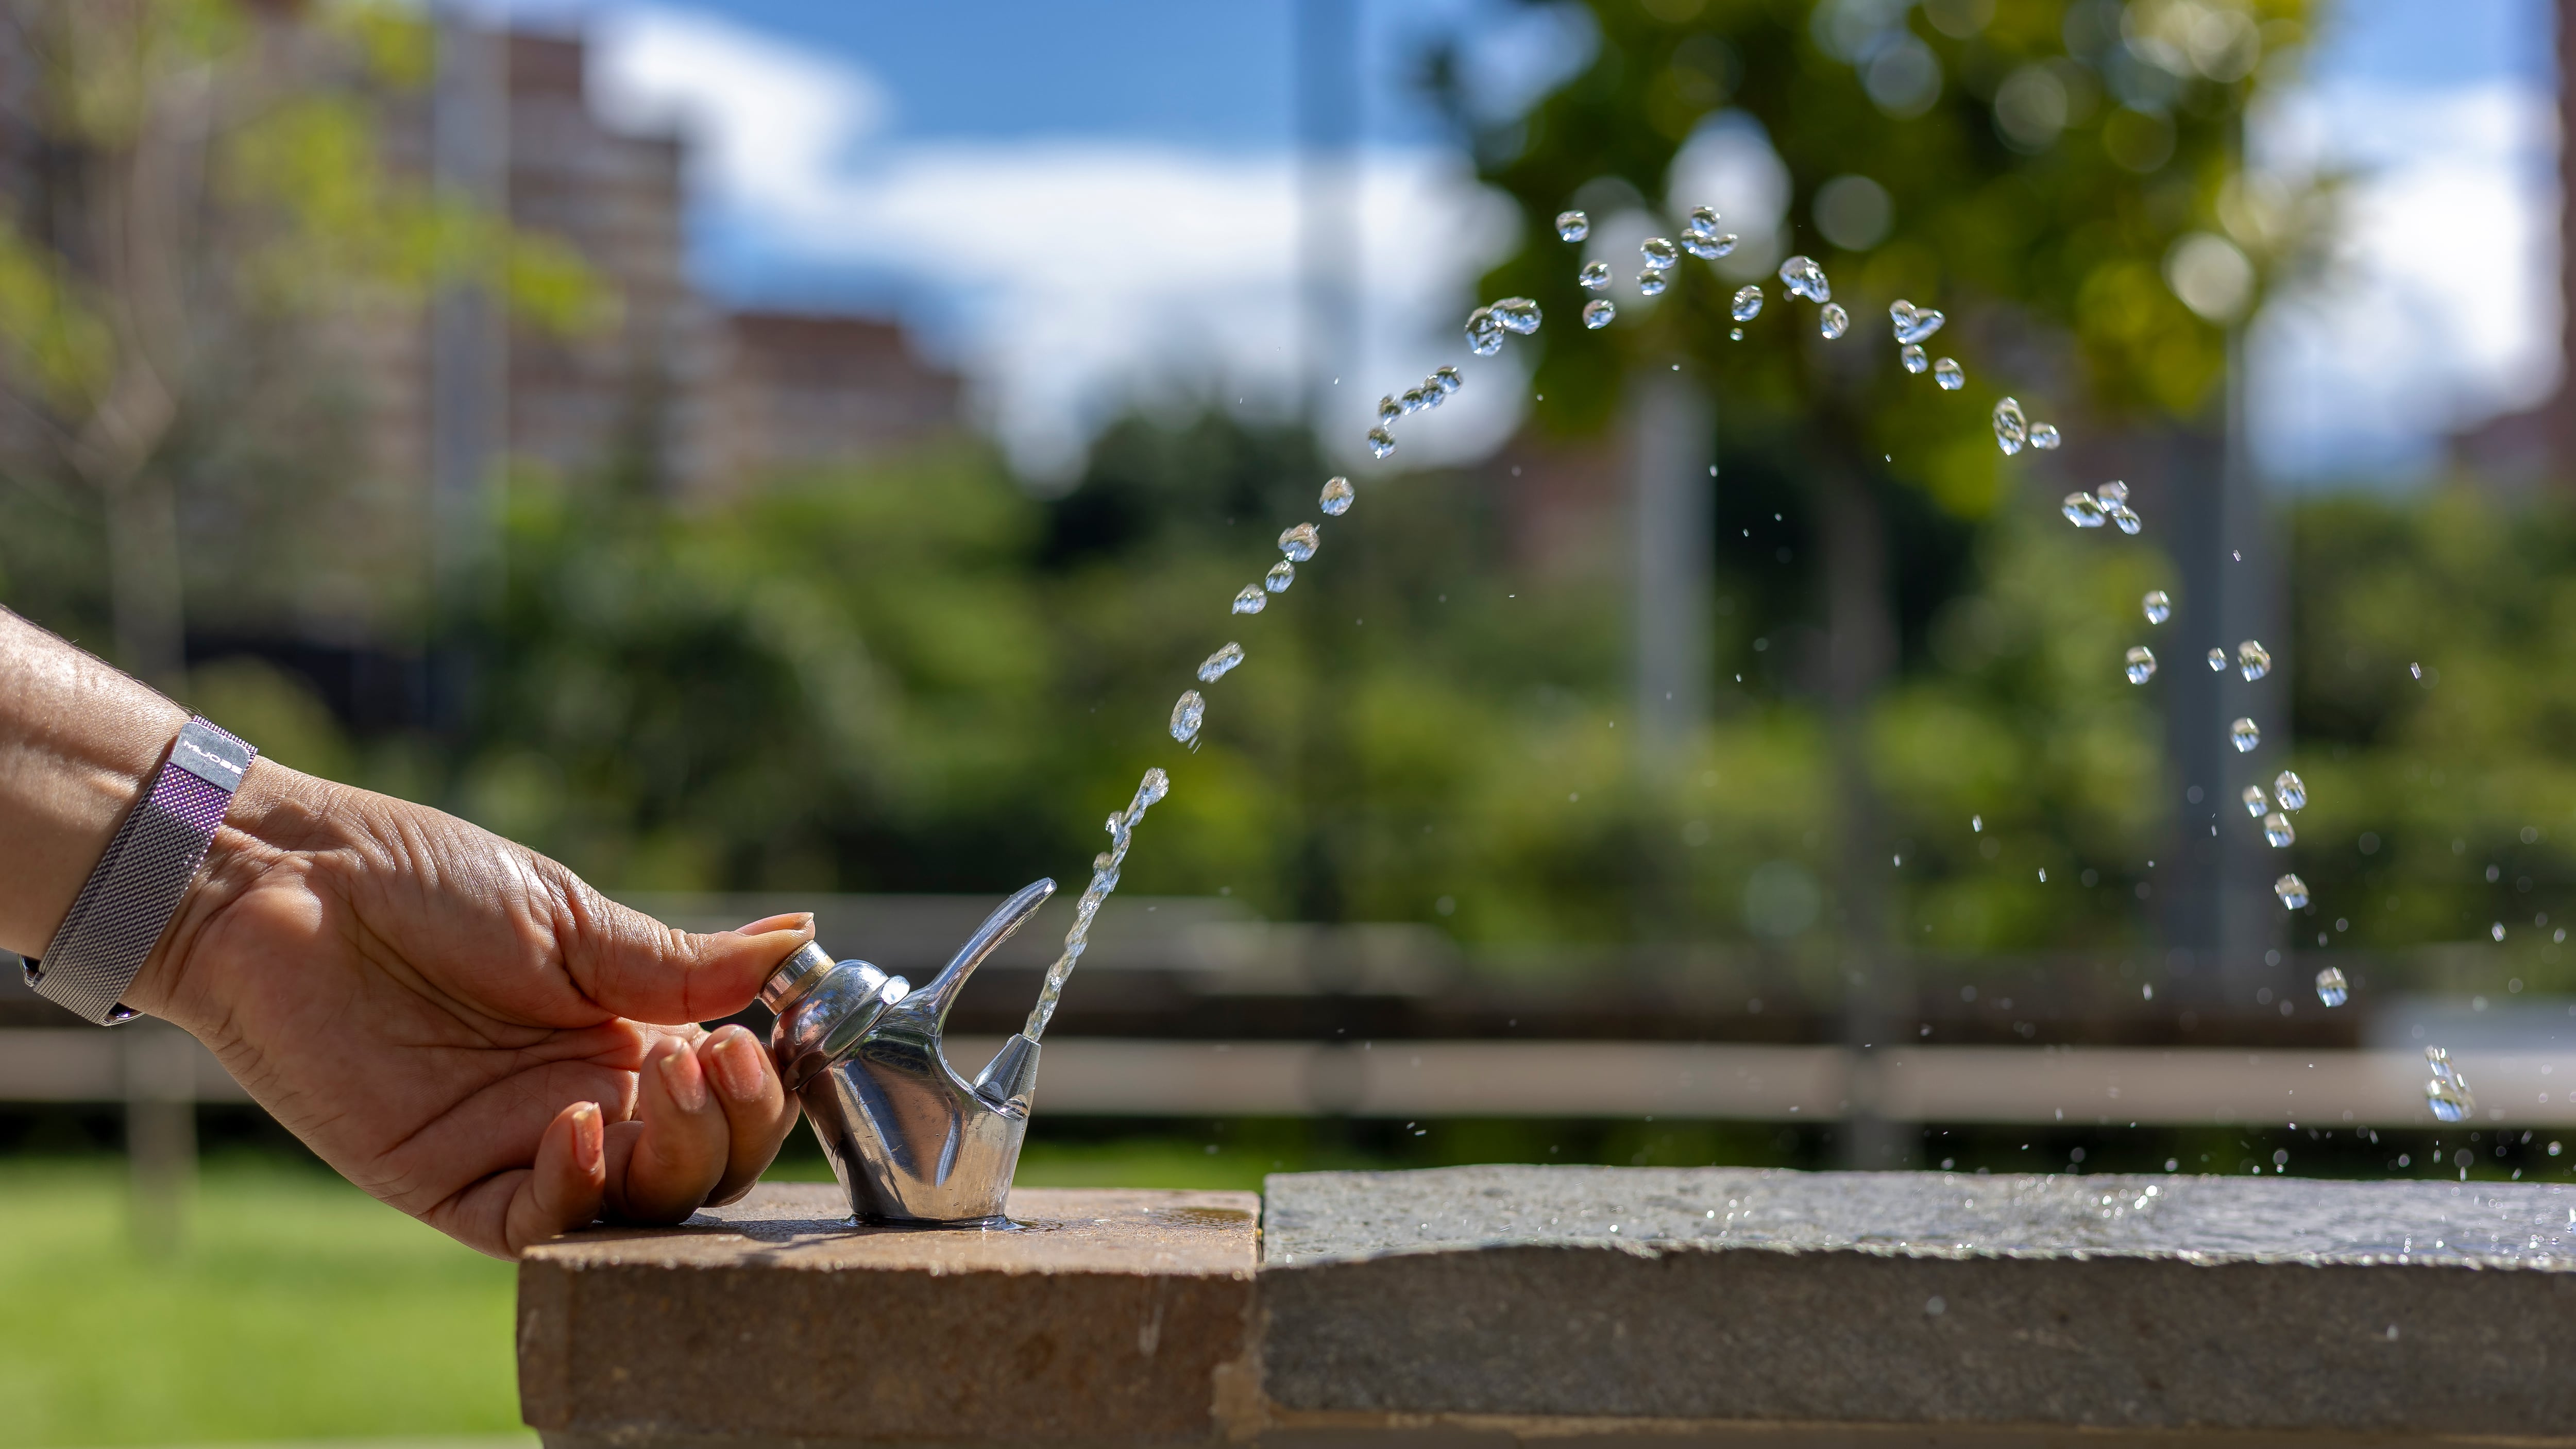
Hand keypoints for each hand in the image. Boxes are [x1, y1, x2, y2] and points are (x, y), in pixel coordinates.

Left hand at [123, 759, 809, 1258]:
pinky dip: (578, 1190)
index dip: (759, 1093)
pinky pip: (538, 1226)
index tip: (755, 1042)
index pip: (727, 1107)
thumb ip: (682, 960)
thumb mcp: (572, 919)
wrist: (290, 886)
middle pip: (697, 1171)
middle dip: (728, 1129)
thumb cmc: (426, 882)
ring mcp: (522, 1150)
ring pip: (635, 1209)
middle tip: (710, 1063)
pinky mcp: (451, 1185)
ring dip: (670, 1159)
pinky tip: (582, 1125)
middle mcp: (588, 1105)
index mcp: (627, 1040)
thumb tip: (801, 941)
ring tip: (658, 1083)